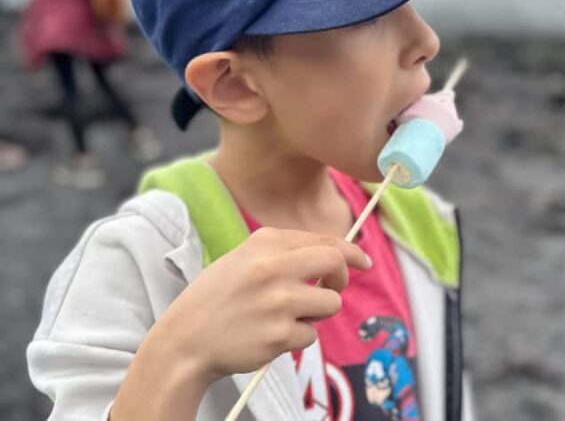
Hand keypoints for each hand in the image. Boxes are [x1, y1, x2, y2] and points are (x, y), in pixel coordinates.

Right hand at [151, 227, 371, 381]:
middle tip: (333, 287)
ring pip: (330, 303)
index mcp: (265, 243)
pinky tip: (270, 335)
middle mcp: (273, 267)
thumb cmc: (217, 298)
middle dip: (343, 277)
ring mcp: (278, 301)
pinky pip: (311, 335)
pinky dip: (298, 337)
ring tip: (286, 316)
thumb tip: (335, 255)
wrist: (184, 340)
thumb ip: (285, 252)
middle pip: (336, 263)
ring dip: (316, 312)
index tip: (362, 261)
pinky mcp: (280, 334)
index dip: (351, 251)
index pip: (325, 241)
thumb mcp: (244, 258)